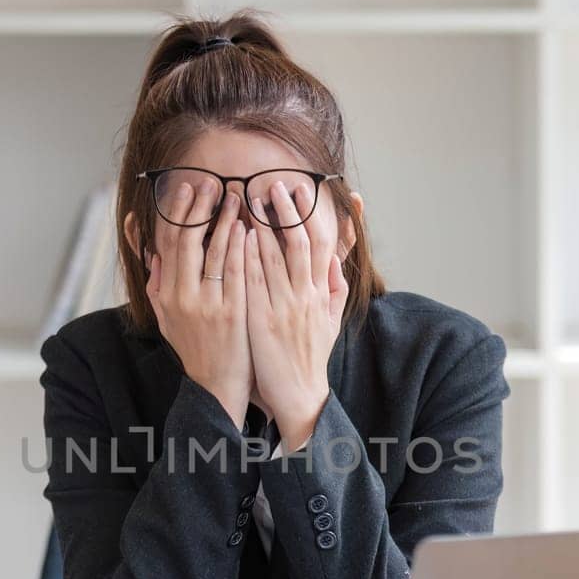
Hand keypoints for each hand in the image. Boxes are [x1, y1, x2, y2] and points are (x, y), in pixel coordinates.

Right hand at [145, 180, 251, 427]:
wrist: (217, 385)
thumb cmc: (194, 348)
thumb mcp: (166, 318)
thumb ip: (157, 283)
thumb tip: (151, 251)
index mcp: (167, 294)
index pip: (168, 243)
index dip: (176, 212)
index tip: (185, 188)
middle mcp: (183, 297)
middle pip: (188, 241)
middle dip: (199, 208)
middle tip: (210, 183)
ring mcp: (209, 304)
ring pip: (214, 251)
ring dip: (225, 220)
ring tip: (235, 196)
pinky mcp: (233, 313)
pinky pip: (236, 271)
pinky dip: (240, 246)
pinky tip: (249, 227)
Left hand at [244, 178, 348, 451]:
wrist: (299, 394)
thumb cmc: (310, 358)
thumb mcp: (331, 323)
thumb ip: (335, 290)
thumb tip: (337, 261)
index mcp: (321, 293)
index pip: (320, 245)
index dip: (311, 216)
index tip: (302, 191)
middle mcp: (306, 295)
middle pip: (299, 243)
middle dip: (288, 211)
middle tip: (276, 184)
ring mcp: (285, 307)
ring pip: (276, 256)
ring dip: (264, 225)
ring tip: (251, 199)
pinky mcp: (263, 320)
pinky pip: (255, 282)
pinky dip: (250, 256)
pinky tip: (241, 236)